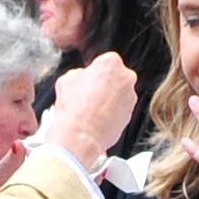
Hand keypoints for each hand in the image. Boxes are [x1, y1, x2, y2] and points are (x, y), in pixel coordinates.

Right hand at [39, 50, 140, 165]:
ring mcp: (131, 96)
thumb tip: (83, 77)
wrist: (80, 136)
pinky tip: (98, 118)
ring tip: (92, 109)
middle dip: (104, 84)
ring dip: (109, 99)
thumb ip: (79, 73)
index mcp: (111, 62)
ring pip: (119, 94)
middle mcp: (126, 77)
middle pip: (115, 77)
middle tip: (89, 95)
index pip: (104, 62)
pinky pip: (120, 109)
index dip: (94, 72)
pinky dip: (112, 112)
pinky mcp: (131, 114)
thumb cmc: (73, 108)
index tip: (88, 80)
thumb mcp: (66, 79)